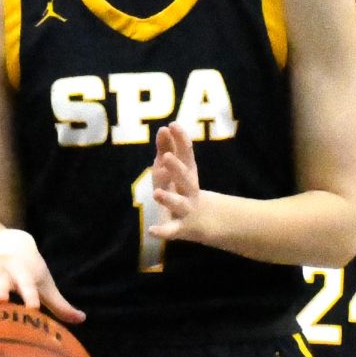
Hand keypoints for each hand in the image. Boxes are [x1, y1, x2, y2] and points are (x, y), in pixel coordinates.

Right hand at [0, 228, 85, 323]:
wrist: (7, 242)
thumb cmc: (29, 269)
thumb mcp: (44, 282)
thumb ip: (59, 304)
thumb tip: (81, 320)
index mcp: (22, 272)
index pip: (28, 285)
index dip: (31, 296)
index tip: (33, 309)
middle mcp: (2, 271)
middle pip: (1, 280)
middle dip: (0, 289)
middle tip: (0, 301)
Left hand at [149, 122, 203, 241]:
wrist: (203, 221)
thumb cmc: (184, 188)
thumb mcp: (177, 169)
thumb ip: (169, 148)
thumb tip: (164, 127)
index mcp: (189, 173)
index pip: (187, 154)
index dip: (181, 140)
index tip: (173, 125)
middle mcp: (190, 189)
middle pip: (186, 178)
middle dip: (177, 168)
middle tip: (167, 156)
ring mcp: (186, 209)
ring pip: (179, 204)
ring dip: (169, 199)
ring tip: (157, 193)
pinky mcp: (180, 227)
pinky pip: (172, 229)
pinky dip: (163, 231)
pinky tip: (152, 231)